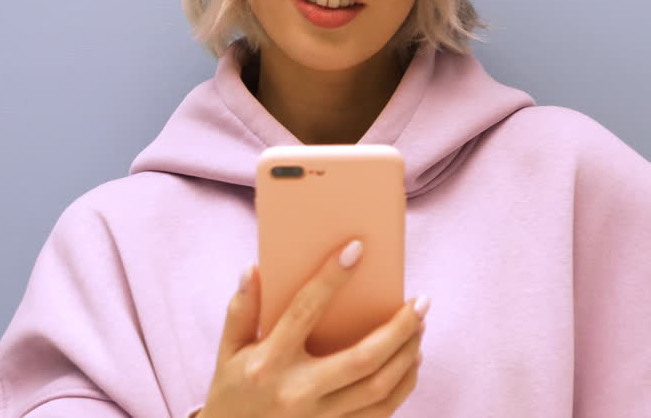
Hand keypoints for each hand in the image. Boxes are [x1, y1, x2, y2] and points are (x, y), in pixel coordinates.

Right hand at [199, 240, 427, 417]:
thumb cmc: (232, 390)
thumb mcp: (228, 350)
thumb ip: (241, 310)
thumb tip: (254, 269)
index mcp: (269, 362)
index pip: (304, 311)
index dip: (330, 278)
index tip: (356, 249)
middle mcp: (296, 392)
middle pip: (361, 359)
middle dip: (398, 329)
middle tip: (421, 302)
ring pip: (379, 389)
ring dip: (407, 356)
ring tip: (420, 328)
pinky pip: (380, 412)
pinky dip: (403, 386)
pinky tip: (412, 362)